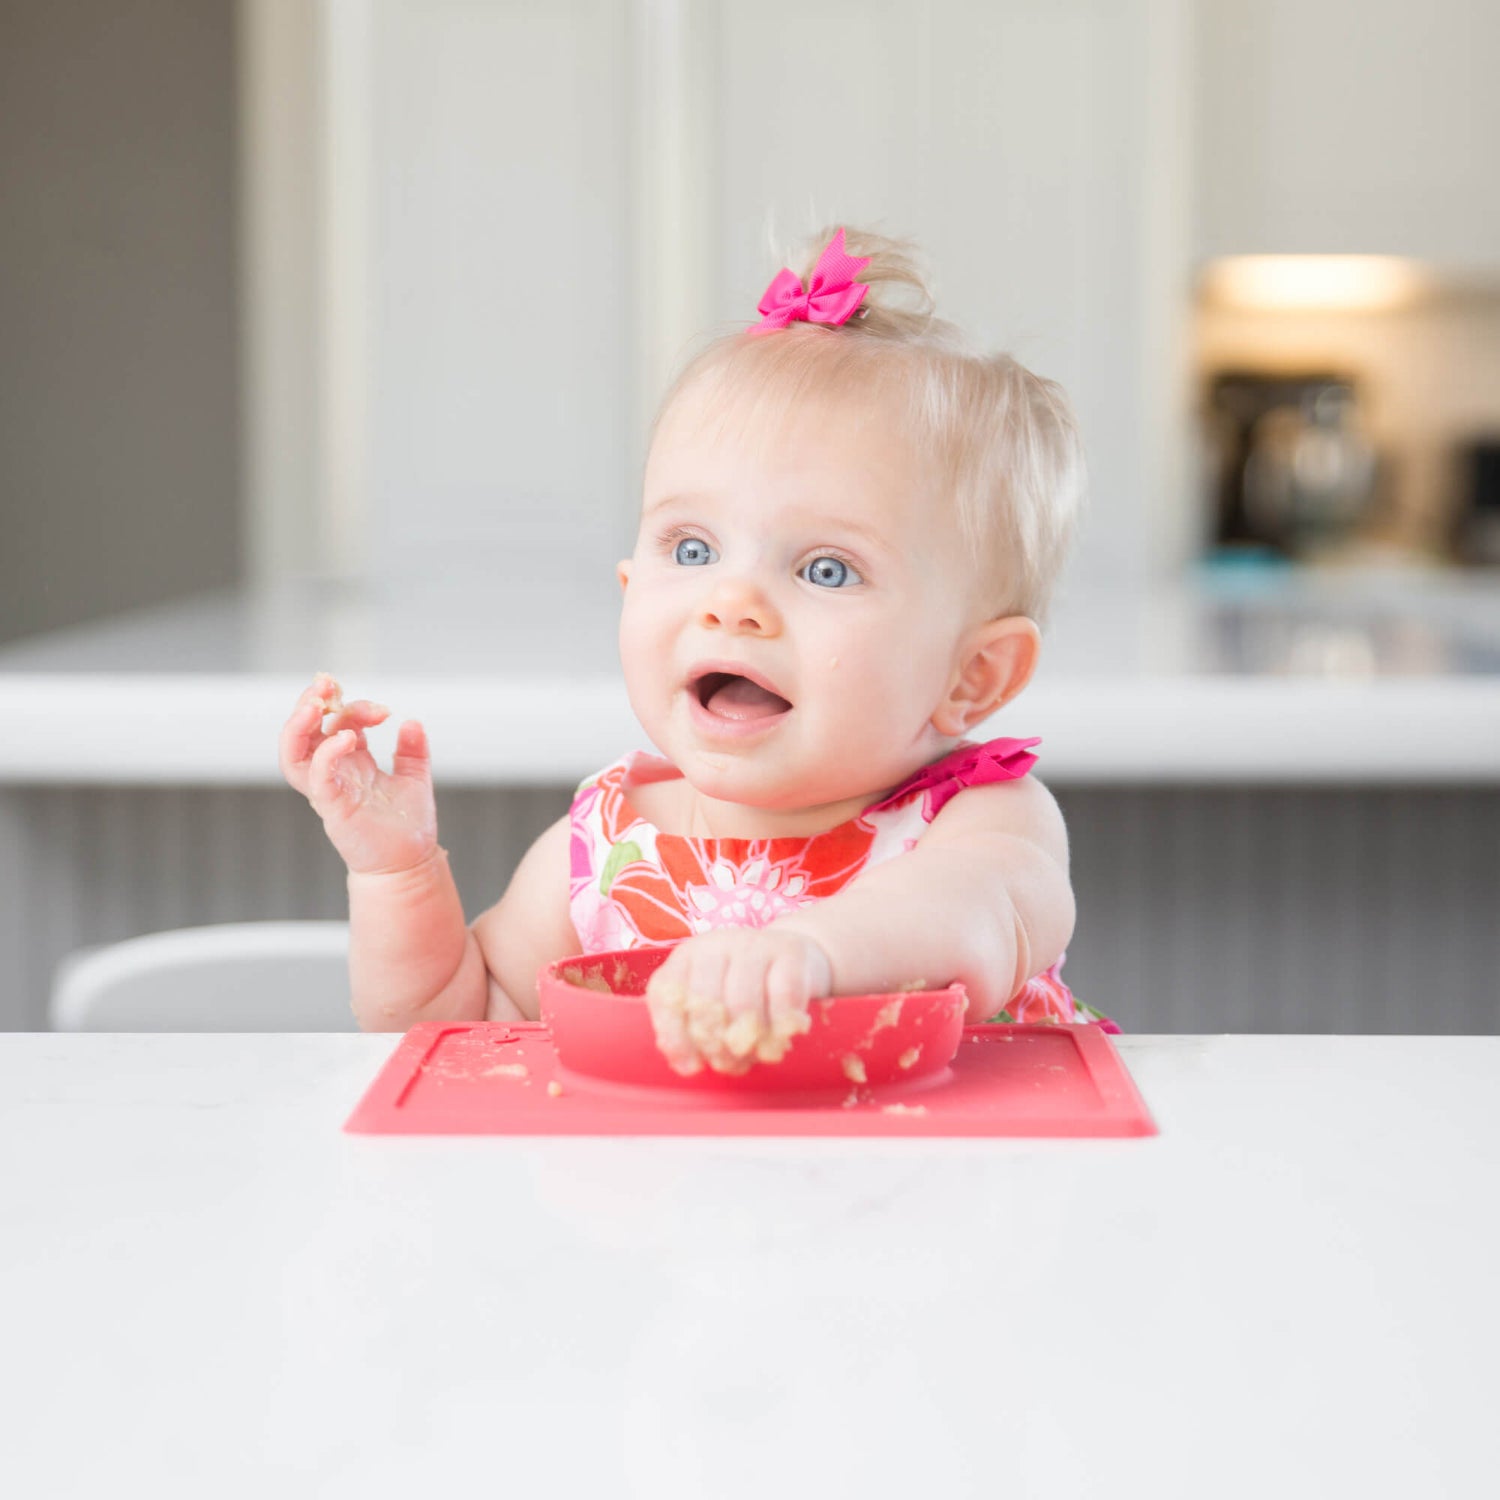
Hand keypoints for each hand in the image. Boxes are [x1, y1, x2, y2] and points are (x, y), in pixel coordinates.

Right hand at [277, 672, 437, 875]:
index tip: (383, 710)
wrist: (410, 865)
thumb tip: (411, 722)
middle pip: (304, 731)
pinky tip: (348, 738)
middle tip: (326, 683)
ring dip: (298, 725)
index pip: (337, 722)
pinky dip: (327, 753)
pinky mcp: (332, 807)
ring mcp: (329, 790)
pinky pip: (317, 777)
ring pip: (292, 753)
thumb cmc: (407, 827)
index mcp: (351, 762)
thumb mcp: (415, 779)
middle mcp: (334, 773)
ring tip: (316, 703)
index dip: (355, 707)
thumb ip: (412, 751)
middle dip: (310, 702)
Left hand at [644, 926, 832, 1076]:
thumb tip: (685, 1064)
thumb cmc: (745, 990)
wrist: (797, 957)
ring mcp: (754, 943)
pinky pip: (783, 995)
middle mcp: (715, 944)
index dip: (675, 1036)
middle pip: (704, 1001)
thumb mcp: (711, 1005)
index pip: (666, 994)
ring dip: (750, 1040)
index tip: (692, 1067)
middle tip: (731, 1064)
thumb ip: (690, 1033)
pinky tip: (783, 1037)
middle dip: (716, 1044)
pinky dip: (782, 1025)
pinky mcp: (791, 950)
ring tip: (758, 1055)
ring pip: (743, 1001)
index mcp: (687, 956)